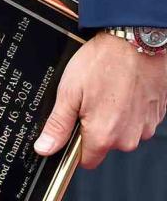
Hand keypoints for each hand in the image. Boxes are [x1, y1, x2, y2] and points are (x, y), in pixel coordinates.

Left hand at [33, 32, 166, 167]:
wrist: (136, 40)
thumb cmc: (105, 61)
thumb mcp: (69, 90)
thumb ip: (58, 124)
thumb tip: (45, 148)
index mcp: (104, 136)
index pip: (85, 160)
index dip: (74, 145)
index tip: (72, 126)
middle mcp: (127, 138)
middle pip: (104, 144)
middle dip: (94, 126)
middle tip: (89, 98)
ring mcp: (145, 127)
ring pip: (122, 132)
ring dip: (113, 116)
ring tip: (107, 89)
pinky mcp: (156, 115)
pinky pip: (137, 120)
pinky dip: (129, 108)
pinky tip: (122, 87)